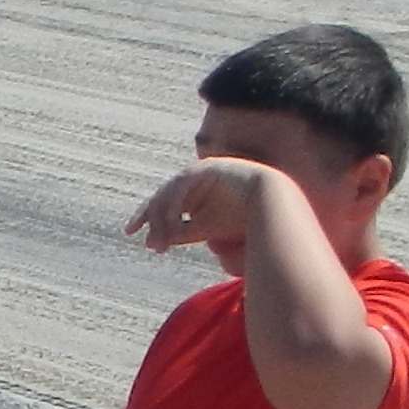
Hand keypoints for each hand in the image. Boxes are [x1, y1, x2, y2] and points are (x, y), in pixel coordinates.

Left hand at [124, 158, 275, 256]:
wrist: (277, 208)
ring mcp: (203, 171)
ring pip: (171, 190)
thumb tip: (152, 242)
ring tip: (159, 236)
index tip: (132, 233)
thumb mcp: (205, 230)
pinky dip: (176, 201)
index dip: (147, 217)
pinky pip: (185, 183)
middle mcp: (195, 180)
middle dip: (148, 214)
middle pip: (162, 195)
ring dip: (161, 213)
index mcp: (193, 194)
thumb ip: (181, 233)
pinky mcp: (210, 166)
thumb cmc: (245, 222)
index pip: (163, 204)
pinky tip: (172, 220)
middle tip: (133, 230)